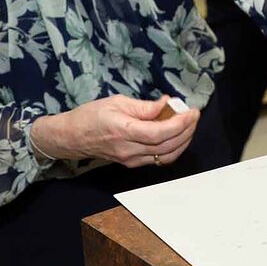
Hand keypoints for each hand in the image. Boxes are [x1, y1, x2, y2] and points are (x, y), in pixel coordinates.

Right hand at [32, 95, 198, 166]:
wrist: (72, 137)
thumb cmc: (90, 116)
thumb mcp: (116, 102)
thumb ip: (144, 106)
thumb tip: (166, 104)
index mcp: (124, 132)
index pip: (160, 133)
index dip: (180, 124)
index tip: (191, 112)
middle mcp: (129, 150)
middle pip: (167, 146)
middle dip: (186, 131)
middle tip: (194, 115)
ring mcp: (131, 160)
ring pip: (166, 156)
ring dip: (183, 141)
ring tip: (189, 125)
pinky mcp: (132, 163)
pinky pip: (159, 160)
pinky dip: (173, 148)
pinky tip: (177, 136)